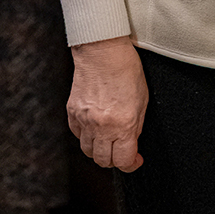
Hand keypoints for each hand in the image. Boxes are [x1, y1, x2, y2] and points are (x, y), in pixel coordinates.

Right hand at [68, 35, 148, 171]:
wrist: (102, 49)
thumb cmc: (126, 68)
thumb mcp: (142, 99)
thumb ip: (136, 126)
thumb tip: (131, 142)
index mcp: (123, 124)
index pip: (123, 160)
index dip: (131, 164)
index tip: (135, 160)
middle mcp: (101, 126)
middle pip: (103, 161)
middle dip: (115, 159)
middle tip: (121, 151)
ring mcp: (84, 120)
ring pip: (88, 151)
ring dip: (99, 150)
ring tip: (107, 140)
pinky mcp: (72, 112)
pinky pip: (78, 135)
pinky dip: (86, 136)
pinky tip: (94, 127)